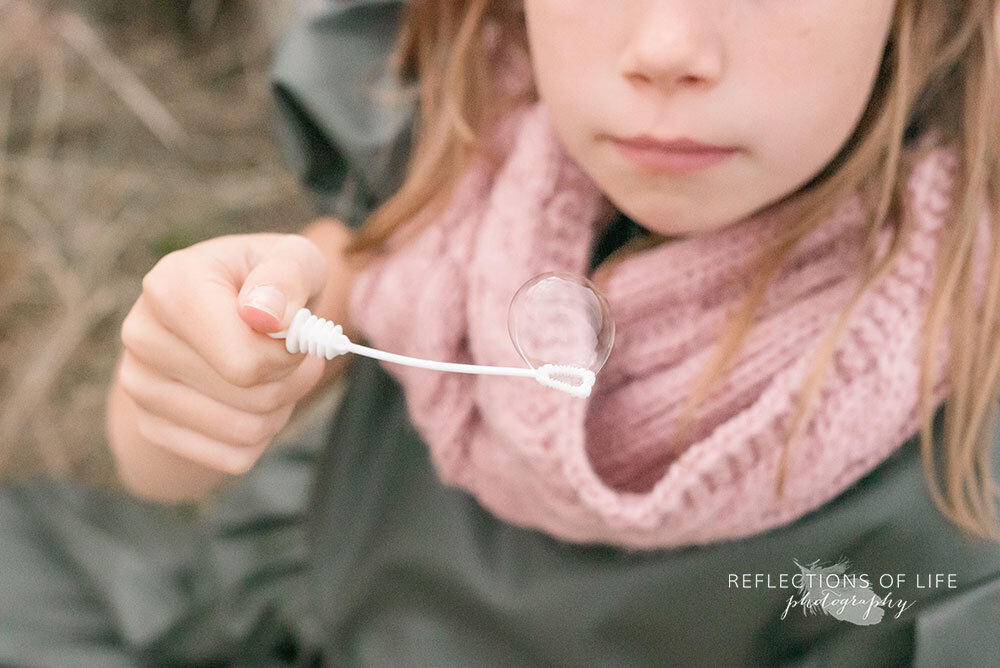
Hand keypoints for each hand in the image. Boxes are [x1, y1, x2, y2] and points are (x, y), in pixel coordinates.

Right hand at [117, 233, 328, 474]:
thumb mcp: (294, 259)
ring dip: (280, 405)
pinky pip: (233, 456)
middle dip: (290, 378)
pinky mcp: (151, 425)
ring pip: (246, 430)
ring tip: (273, 371)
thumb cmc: (269, 283)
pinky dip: (261, 433)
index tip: (293, 329)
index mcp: (171, 285)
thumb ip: (289, 276)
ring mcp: (139, 385)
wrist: (228, 313)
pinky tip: (252, 397)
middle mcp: (142, 335)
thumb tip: (266, 316)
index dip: (287, 353)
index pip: (244, 359)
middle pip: (251, 395)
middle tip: (291, 352)